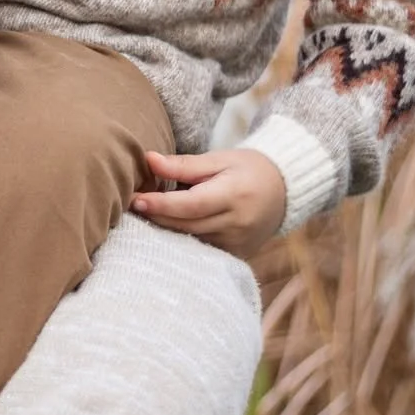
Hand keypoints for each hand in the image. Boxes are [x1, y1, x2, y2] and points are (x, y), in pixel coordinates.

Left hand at [132, 147, 286, 259]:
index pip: (191, 205)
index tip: (136, 200)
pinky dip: (181, 240)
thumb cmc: (248, 169)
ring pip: (190, 240)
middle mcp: (237, 224)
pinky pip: (201, 249)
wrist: (285, 191)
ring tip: (142, 216)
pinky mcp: (236, 255)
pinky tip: (164, 230)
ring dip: (164, 229)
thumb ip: (184, 164)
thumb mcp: (219, 159)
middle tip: (130, 205)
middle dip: (156, 216)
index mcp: (235, 195)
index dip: (161, 204)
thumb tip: (148, 160)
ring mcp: (238, 243)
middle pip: (186, 225)